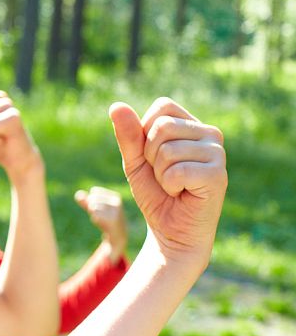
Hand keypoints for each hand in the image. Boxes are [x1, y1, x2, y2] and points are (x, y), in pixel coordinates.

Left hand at [74, 186, 127, 260]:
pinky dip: (95, 219)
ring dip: (94, 214)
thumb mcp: (95, 209)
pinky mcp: (112, 220)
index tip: (100, 208)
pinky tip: (103, 223)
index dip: (91, 200)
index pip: (94, 191)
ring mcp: (116, 211)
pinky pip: (95, 215)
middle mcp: (117, 202)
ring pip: (93, 206)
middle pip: (92, 198)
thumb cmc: (106, 220)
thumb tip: (78, 194)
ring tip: (103, 219)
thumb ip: (86, 201)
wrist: (118, 235)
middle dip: (92, 207)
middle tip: (101, 215)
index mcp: (115, 196)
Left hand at [109, 98, 225, 265]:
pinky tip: (182, 193)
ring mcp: (217, 153)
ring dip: (160, 174)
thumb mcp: (135, 161)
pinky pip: (177, 171)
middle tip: (164, 175)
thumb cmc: (155, 193)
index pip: (162, 106)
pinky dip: (170, 186)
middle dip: (150, 156)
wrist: (171, 229)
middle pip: (162, 127)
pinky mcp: (218, 174)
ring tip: (174, 185)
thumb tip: (116, 106)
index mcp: (192, 125)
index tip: (153, 157)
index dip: (146, 133)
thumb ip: (128, 135)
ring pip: (167, 150)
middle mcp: (210, 134)